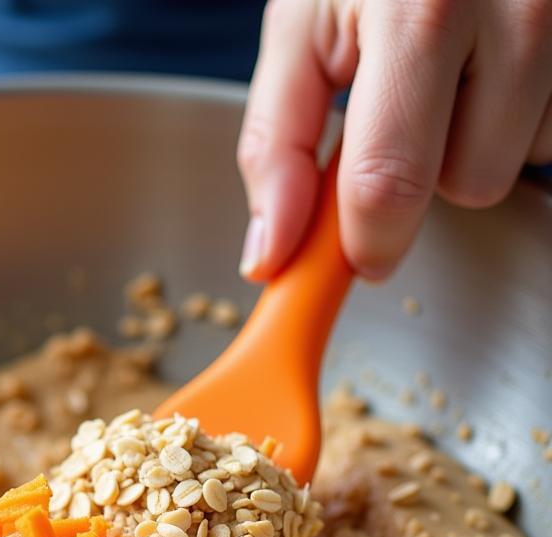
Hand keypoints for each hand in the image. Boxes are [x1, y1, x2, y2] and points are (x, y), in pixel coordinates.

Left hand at [236, 0, 551, 280]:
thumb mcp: (301, 28)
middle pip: (469, 182)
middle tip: (411, 105)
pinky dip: (526, 113)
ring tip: (460, 68)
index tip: (360, 255)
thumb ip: (277, 145)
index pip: (389, 180)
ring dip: (483, 138)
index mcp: (420, 8)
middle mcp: (517, 7)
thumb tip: (268, 254)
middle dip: (429, 171)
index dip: (369, 240)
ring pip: (524, 160)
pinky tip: (501, 63)